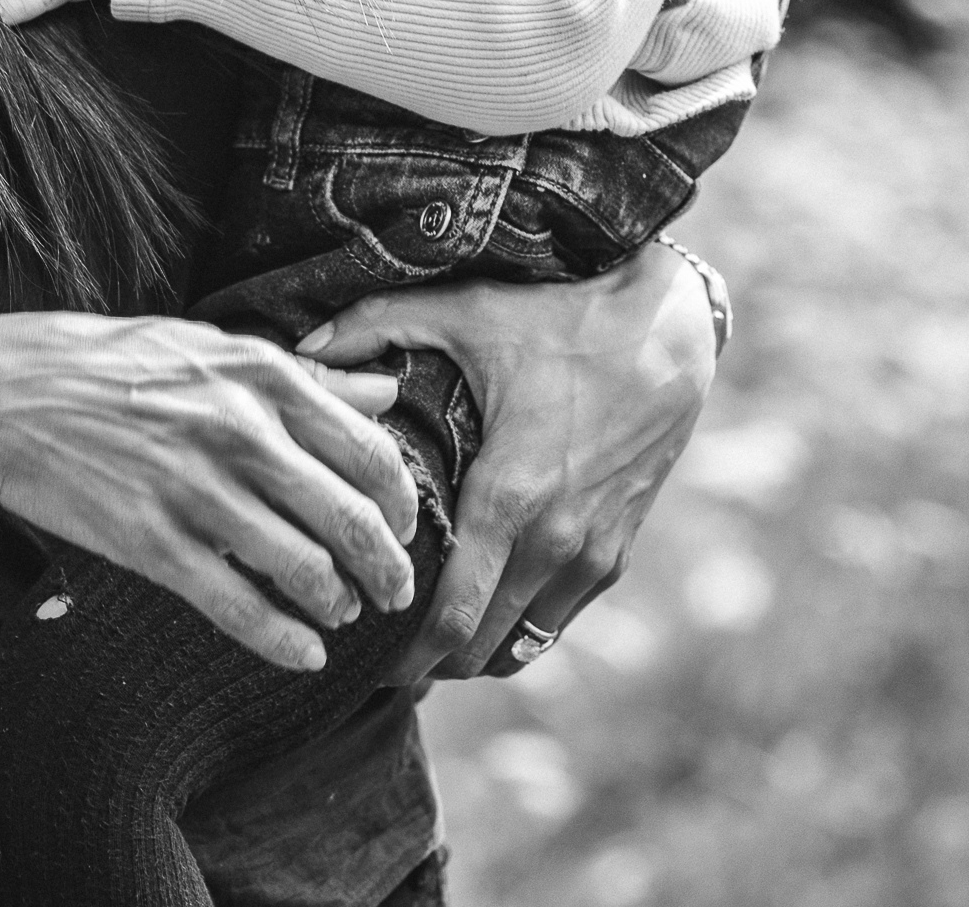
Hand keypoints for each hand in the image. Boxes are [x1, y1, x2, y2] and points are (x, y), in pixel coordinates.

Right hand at [0, 311, 419, 672]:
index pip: (369, 450)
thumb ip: (304, 376)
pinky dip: (282, 640)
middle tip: (393, 591)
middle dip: (386, 567)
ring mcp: (196, 490)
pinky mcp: (152, 543)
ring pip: (304, 569)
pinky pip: (238, 606)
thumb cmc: (107, 362)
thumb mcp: (210, 344)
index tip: (403, 528)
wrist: (0, 394)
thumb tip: (383, 393)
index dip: (400, 503)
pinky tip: (302, 655)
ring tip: (340, 615)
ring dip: (337, 604)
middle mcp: (240, 430)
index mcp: (261, 374)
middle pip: (351, 518)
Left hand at [295, 241, 716, 681]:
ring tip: (418, 635)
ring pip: (517, 647)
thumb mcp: (468, 312)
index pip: (449, 618)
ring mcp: (592, 556)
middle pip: (475, 650)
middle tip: (372, 645)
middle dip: (423, 660)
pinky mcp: (616, 555)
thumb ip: (378, 324)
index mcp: (509, 496)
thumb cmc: (562, 320)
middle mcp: (554, 542)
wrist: (668, 334)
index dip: (400, 654)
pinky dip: (513, 629)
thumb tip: (303, 345)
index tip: (357, 655)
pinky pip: (554, 622)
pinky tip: (478, 606)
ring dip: (469, 651)